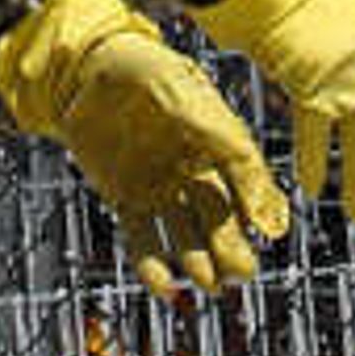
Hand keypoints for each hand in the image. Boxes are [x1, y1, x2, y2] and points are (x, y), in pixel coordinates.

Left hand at [0, 0, 289, 296]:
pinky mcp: (126, 200)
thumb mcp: (183, 92)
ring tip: (210, 284)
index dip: (261, 206)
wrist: (82, 69)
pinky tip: (163, 286)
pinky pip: (143, 239)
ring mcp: (160, 187)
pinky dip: (153, 266)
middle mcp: (192, 170)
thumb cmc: (141, 70)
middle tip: (242, 274)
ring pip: (186, 235)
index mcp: (216, 141)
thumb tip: (256, 188)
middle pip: (220, 218)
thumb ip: (221, 135)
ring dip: (199, 262)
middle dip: (232, 249)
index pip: (246, 180)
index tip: (272, 231)